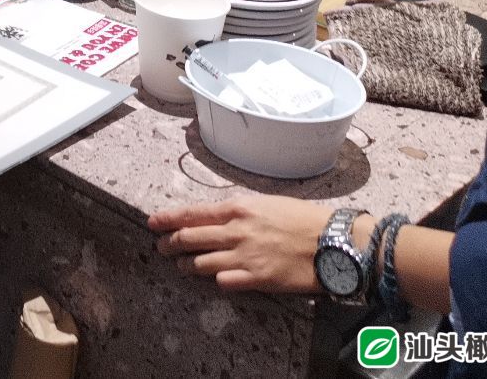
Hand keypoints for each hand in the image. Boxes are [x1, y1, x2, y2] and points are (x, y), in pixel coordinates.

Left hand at [151, 195, 332, 293]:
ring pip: (200, 263)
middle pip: (189, 239)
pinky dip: (215, 280)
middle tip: (161, 247)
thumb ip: (238, 211)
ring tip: (182, 266)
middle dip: (170, 244)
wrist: (334, 242)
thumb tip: (216, 216)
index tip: (152, 222)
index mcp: (238, 208)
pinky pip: (223, 282)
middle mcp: (236, 231)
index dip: (167, 219)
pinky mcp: (257, 279)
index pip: (191, 213)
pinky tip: (214, 279)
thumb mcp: (266, 203)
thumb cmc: (303, 218)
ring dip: (186, 265)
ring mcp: (245, 257)